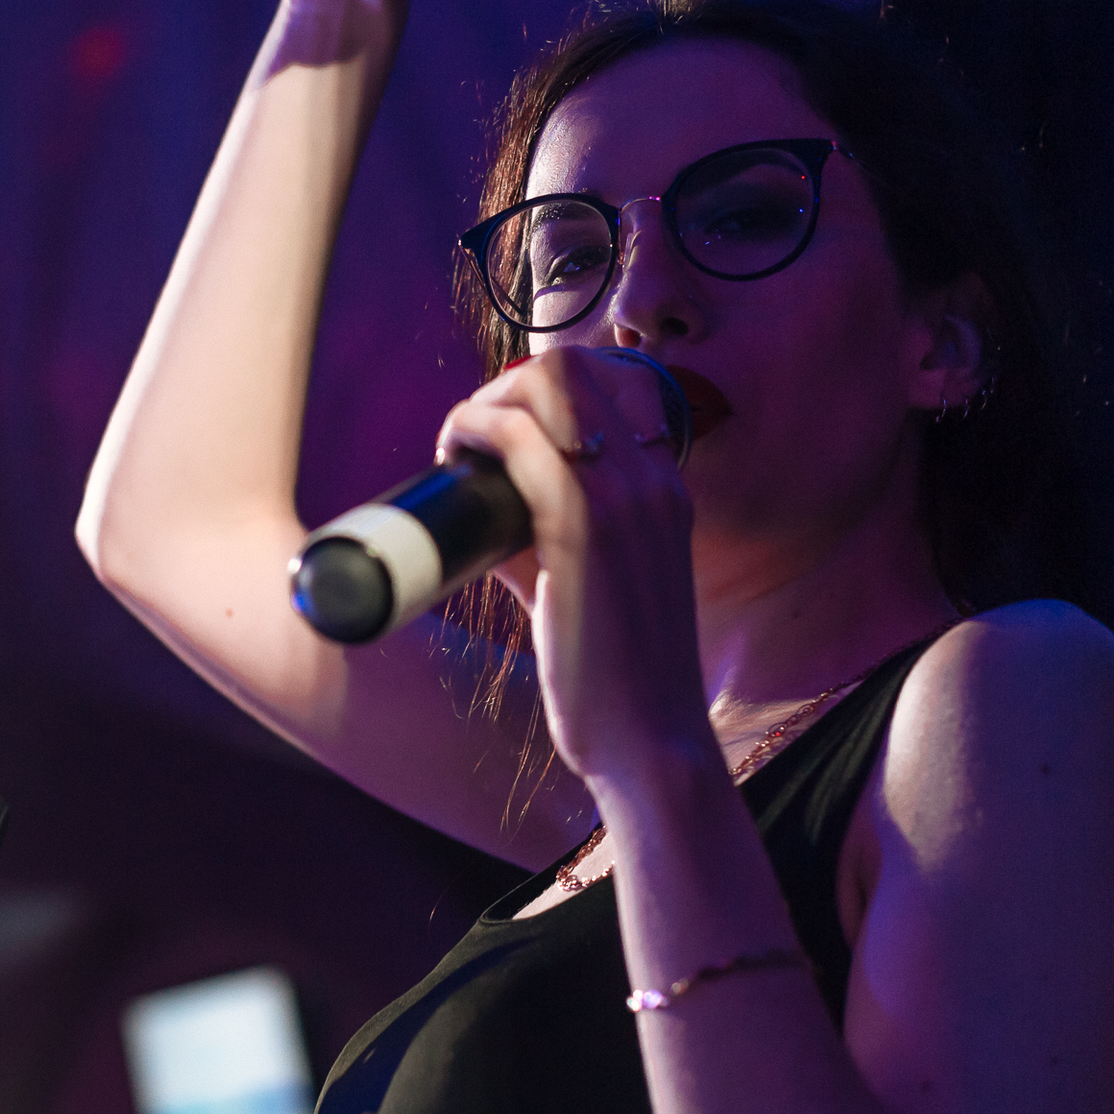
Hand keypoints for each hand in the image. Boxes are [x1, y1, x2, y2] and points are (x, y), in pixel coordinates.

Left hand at [435, 351, 715, 785]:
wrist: (653, 742)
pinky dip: (473, 428)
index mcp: (663, 488)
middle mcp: (651, 478)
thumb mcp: (589, 589)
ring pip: (544, 387)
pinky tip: (451, 456)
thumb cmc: (617, 678)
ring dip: (484, 403)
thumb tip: (484, 522)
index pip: (601, 387)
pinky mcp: (584, 526)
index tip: (493, 438)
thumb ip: (544, 546)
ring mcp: (624, 496)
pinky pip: (518, 438)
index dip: (533, 395)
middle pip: (570, 370)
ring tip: (455, 450)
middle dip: (503, 387)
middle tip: (466, 441)